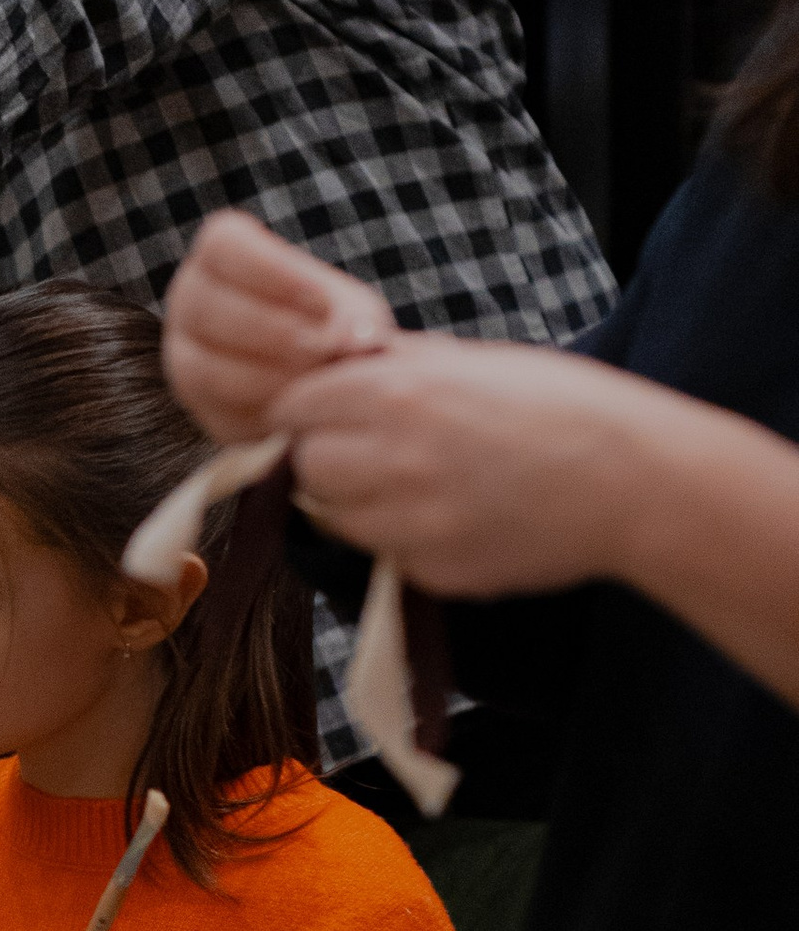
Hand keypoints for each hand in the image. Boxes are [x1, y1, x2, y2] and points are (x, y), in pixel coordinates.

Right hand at [162, 211, 393, 439]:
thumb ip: (351, 319)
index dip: (272, 275)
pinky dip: (261, 412)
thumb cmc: (330, 321)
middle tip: (322, 350)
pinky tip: (299, 409)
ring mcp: (183, 352)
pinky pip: (215, 411)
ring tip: (315, 383)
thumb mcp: (348, 307)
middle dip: (271, 332)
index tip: (322, 302)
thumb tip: (347, 341)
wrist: (317, 368)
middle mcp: (190, 298)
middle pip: (207, 309)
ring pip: (204, 368)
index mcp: (221, 252)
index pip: (224, 249)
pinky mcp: (195, 403)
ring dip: (266, 378)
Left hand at [276, 336, 645, 594]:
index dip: (308, 408)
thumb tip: (341, 360)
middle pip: (306, 466)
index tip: (324, 412)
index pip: (295, 406)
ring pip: (337, 518)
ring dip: (357, 501)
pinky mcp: (436, 570)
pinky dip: (403, 538)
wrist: (635, 481)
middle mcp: (396, 459)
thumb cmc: (565, 406)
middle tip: (367, 450)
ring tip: (414, 483)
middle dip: (326, 456)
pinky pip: (388, 554)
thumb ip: (400, 363)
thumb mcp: (478, 360)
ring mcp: (414, 524)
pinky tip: (453, 515)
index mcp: (400, 393)